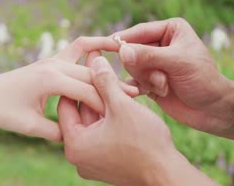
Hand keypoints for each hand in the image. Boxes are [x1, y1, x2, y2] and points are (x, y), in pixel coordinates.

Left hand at [0, 37, 137, 144]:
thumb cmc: (2, 112)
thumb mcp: (30, 127)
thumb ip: (57, 130)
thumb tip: (80, 133)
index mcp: (49, 80)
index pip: (87, 90)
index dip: (108, 101)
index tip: (129, 109)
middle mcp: (52, 65)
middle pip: (91, 73)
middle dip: (113, 84)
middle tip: (138, 91)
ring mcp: (51, 60)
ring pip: (85, 53)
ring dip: (105, 54)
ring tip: (128, 53)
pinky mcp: (51, 61)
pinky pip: (77, 48)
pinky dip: (93, 45)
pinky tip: (108, 47)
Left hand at [58, 56, 214, 185]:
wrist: (167, 174)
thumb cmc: (145, 143)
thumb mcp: (122, 106)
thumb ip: (105, 81)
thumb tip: (93, 59)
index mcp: (75, 145)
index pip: (66, 104)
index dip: (77, 79)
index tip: (86, 61)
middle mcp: (79, 156)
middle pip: (80, 112)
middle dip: (92, 88)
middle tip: (98, 63)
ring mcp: (93, 161)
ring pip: (93, 121)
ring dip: (103, 101)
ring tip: (111, 76)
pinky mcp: (106, 162)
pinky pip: (103, 133)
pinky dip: (110, 116)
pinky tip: (120, 96)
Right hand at [114, 18, 233, 141]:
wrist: (213, 110)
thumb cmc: (203, 80)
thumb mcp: (177, 63)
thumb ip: (148, 56)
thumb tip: (122, 50)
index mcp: (170, 30)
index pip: (139, 31)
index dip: (123, 39)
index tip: (107, 45)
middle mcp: (159, 44)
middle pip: (131, 51)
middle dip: (144, 68)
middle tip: (161, 79)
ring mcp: (153, 64)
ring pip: (131, 68)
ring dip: (147, 80)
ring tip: (164, 86)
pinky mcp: (149, 81)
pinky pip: (132, 82)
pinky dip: (139, 88)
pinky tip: (155, 92)